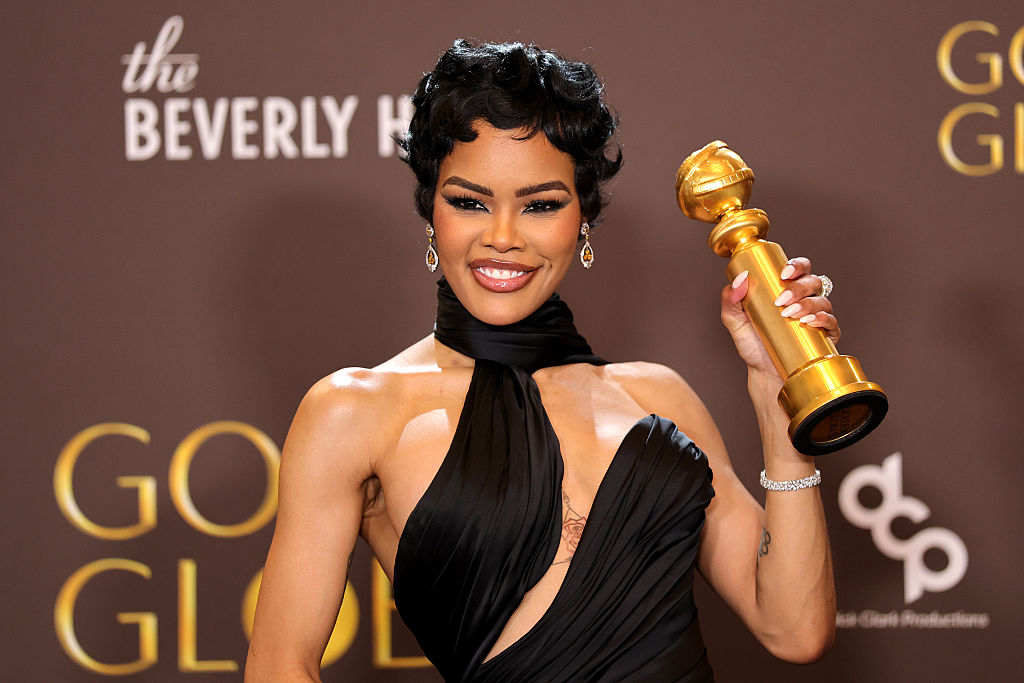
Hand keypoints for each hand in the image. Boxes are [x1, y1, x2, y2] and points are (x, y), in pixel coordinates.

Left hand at [720, 257, 839, 376]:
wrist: (764, 373)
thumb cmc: (753, 344)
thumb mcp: (735, 321)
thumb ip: (730, 300)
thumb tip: (739, 279)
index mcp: (787, 290)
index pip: (799, 269)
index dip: (796, 265)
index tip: (783, 274)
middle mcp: (806, 300)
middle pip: (812, 281)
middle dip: (798, 287)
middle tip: (781, 300)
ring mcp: (818, 317)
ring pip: (822, 300)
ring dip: (807, 304)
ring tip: (789, 314)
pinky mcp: (827, 335)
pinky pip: (832, 322)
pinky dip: (822, 318)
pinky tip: (809, 322)